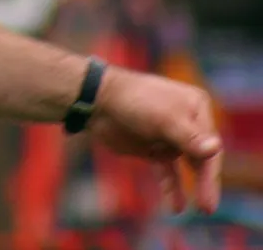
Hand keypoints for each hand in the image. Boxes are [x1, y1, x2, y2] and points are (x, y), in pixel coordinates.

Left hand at [89, 66, 222, 214]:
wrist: (96, 100)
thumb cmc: (133, 101)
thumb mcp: (164, 119)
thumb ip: (189, 137)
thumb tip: (215, 148)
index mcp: (195, 106)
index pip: (209, 143)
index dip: (211, 170)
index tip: (208, 193)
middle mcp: (187, 121)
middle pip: (202, 157)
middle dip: (205, 182)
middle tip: (208, 208)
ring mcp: (170, 136)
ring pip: (187, 167)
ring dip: (193, 187)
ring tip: (202, 210)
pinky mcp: (154, 149)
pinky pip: (168, 172)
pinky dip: (173, 188)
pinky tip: (177, 207)